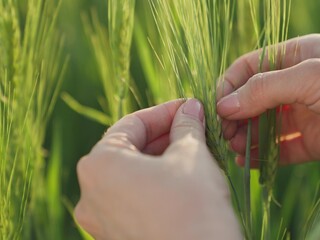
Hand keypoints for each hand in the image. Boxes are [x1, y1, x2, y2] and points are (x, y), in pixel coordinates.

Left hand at [75, 99, 241, 239]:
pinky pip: (134, 199)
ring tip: (193, 151)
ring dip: (161, 159)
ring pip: (132, 176)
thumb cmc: (193, 206)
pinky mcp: (117, 238)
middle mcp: (89, 194)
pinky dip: (155, 184)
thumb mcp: (192, 155)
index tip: (189, 107)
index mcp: (99, 165)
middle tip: (193, 127)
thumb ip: (187, 126)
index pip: (132, 125)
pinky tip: (183, 179)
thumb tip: (190, 109)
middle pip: (129, 150)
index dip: (165, 112)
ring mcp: (101, 220)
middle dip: (164, 136)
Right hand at [216, 34, 319, 204]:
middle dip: (237, 115)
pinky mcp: (314, 141)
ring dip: (247, 137)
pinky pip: (281, 149)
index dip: (231, 85)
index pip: (251, 66)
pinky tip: (249, 163)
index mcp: (297, 56)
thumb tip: (224, 106)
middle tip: (226, 133)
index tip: (218, 106)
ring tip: (235, 149)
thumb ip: (263, 90)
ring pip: (266, 125)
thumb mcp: (308, 76)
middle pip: (255, 99)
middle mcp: (298, 84)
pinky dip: (263, 156)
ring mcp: (306, 113)